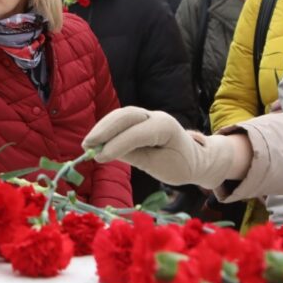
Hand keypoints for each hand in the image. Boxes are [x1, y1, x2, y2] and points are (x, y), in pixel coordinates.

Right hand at [83, 107, 247, 189]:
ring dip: (102, 128)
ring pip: (120, 116)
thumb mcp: (159, 167)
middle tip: (86, 146)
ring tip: (87, 144)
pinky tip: (95, 140)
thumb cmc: (180, 165)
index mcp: (165, 127)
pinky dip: (106, 128)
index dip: (117, 144)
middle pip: (125, 116)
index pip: (137, 133)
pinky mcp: (140, 120)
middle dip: (104, 130)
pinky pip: (120, 120)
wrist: (195, 158)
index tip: (99, 158)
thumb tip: (107, 152)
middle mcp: (155, 116)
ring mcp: (147, 116)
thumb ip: (135, 157)